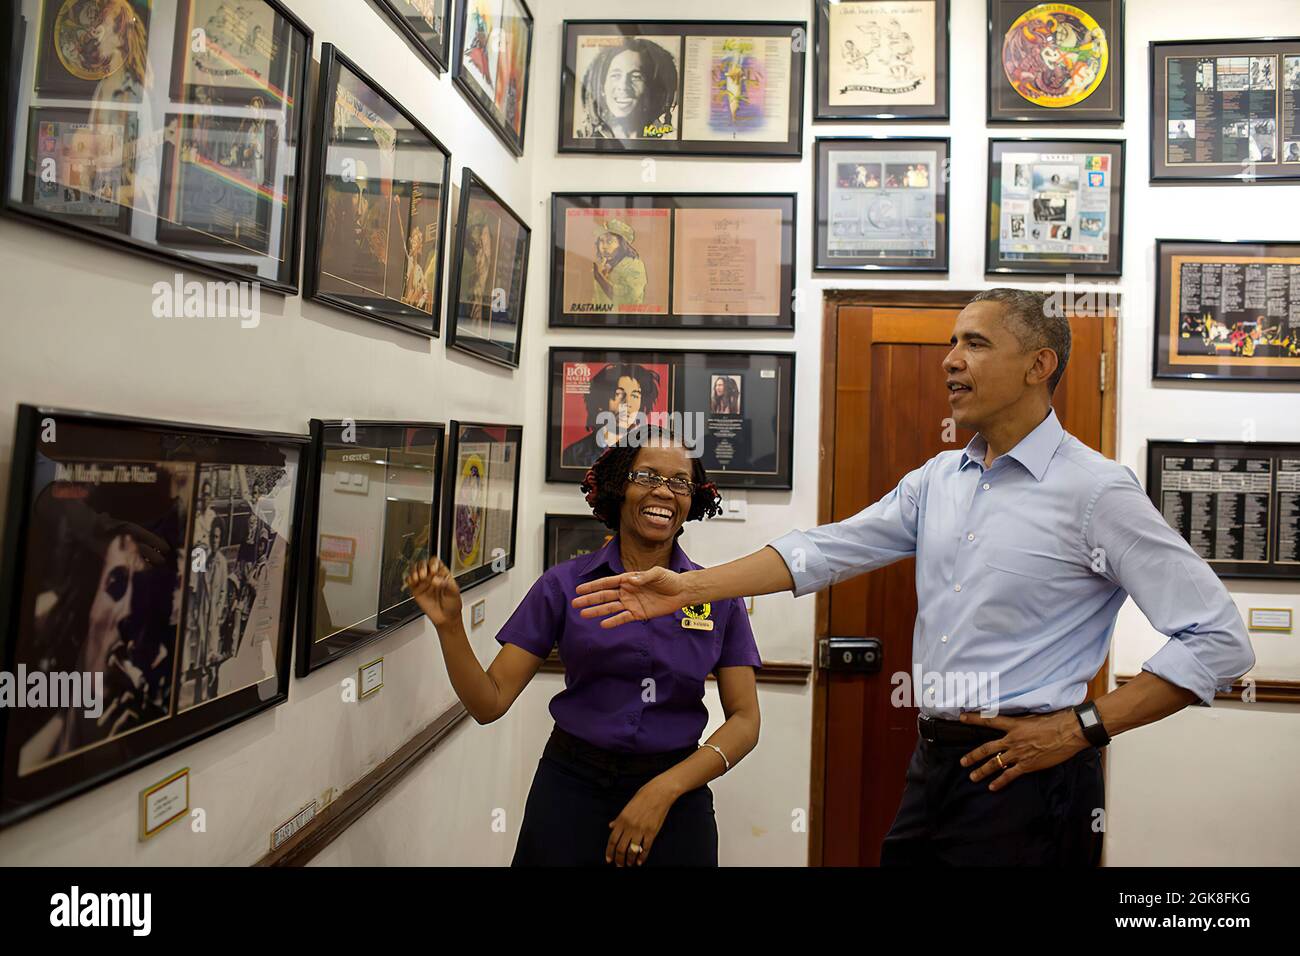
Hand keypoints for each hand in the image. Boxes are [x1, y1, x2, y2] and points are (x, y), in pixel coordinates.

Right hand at [403, 558, 461, 628]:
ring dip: (414, 571)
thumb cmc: (453, 604)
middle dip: (422, 567)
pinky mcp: (416, 590)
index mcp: (442, 573)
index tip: (434, 571)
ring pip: (414, 570)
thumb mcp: (454, 592)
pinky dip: (409, 579)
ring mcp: (423, 582)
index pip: (435, 561)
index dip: (433, 563)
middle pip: (423, 563)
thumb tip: (435, 579)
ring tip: (419, 578)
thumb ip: (446, 584)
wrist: (446, 618)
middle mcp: (432, 576)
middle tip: (425, 576)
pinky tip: (413, 582)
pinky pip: (409, 580)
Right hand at [572, 566, 687, 627]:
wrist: (681, 592)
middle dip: (590, 599)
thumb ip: (643, 577)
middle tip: (575, 604)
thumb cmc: (669, 579)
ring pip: (610, 608)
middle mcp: (627, 591)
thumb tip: (630, 581)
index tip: (579, 589)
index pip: (607, 583)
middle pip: (604, 596)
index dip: (593, 586)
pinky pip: (623, 618)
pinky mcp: (639, 614)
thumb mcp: (657, 574)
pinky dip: (614, 621)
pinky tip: (603, 624)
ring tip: (584, 614)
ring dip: (597, 611)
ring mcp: (631, 603)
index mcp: (628, 579)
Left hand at [606, 779, 675, 866]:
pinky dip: (642, 857)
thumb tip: (611, 826)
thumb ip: (618, 819)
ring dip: (629, 860)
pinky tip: (639, 862)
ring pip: (632, 851)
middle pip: (621, 848)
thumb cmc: (643, 797)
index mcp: (622, 819)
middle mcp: (630, 826)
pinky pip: (645, 848)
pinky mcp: (652, 832)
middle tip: (619, 866)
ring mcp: (641, 830)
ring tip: (629, 865)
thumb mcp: (627, 807)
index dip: (609, 852)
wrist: (659, 792)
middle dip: (619, 860)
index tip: (609, 859)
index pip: (612, 840)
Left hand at [957, 710, 1087, 791]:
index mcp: (1014, 725)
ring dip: (982, 771)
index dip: (974, 718)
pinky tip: (992, 787)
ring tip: (973, 776)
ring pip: (995, 763)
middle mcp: (1012, 740)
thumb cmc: (1055, 721)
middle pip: (987, 748)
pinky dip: (1000, 781)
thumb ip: (1021, 721)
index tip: (961, 718)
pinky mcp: (1028, 765)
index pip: (989, 720)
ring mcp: (1019, 753)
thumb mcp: (1033, 716)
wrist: (1069, 732)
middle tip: (963, 762)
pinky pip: (1010, 775)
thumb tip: (1016, 723)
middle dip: (973, 756)